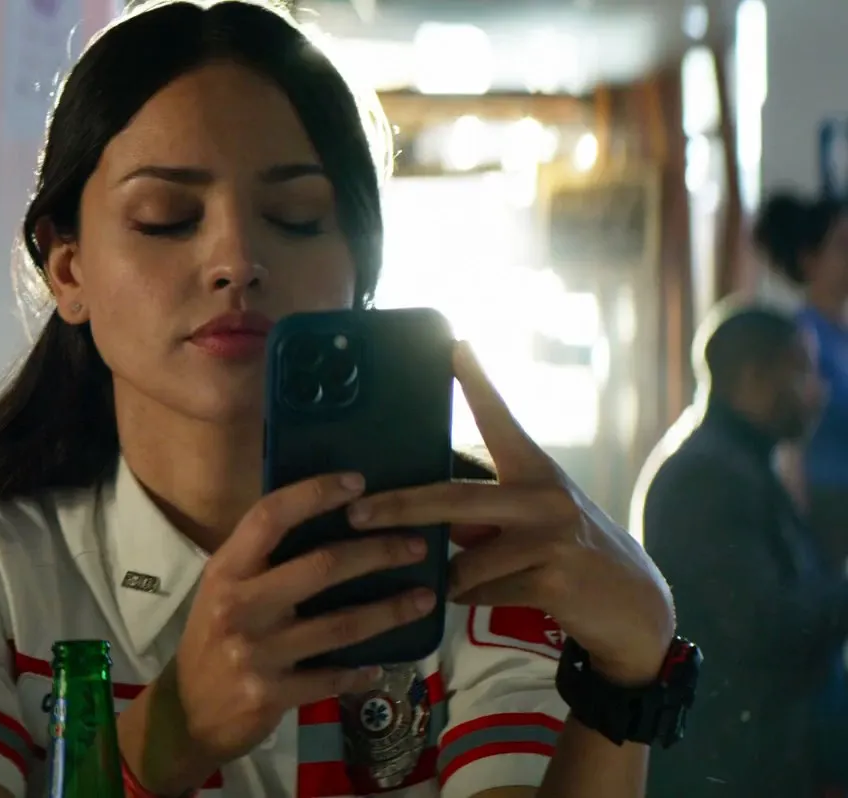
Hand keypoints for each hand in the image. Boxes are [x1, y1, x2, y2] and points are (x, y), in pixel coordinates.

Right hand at [147, 472, 439, 790]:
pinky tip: (381, 664)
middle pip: (322, 566)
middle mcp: (239, 605)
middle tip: (416, 546)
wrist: (186, 713)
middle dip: (378, 552)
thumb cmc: (211, 640)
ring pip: (340, 625)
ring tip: (425, 599)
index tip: (358, 483)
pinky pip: (332, 678)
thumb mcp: (221, 592)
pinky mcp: (271, 694)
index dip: (315, 494)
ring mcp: (255, 652)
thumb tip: (323, 522)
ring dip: (390, 611)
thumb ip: (260, 563)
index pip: (270, 518)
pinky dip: (362, 672)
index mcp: (225, 571)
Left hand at [344, 343, 675, 685]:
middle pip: (454, 500)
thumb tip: (432, 520)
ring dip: (451, 577)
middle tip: (357, 512)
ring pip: (464, 560)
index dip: (477, 383)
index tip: (454, 345)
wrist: (634, 609)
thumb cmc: (573, 558)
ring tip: (466, 581)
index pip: (502, 420)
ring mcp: (552, 536)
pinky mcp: (554, 578)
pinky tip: (491, 597)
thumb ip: (488, 512)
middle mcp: (546, 496)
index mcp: (537, 472)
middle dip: (399, 507)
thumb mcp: (536, 521)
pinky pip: (480, 590)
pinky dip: (471, 598)